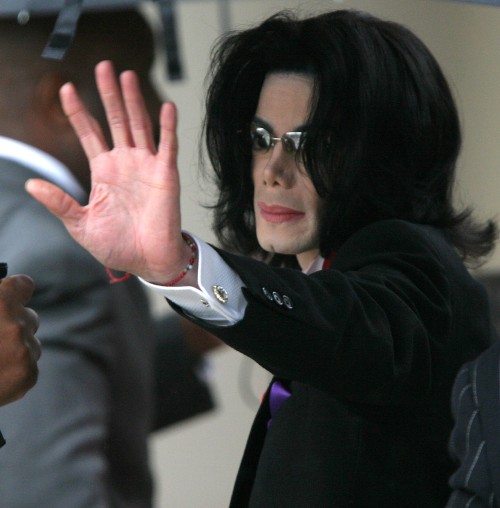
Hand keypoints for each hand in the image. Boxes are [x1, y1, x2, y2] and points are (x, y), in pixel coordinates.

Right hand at [0, 275, 39, 405]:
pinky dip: (13, 372)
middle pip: (29, 317)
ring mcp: (24, 351)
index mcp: (0, 304)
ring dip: (15, 350)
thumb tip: (0, 294)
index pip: (23, 285)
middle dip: (13, 325)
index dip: (14, 291)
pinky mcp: (27, 374)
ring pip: (29, 344)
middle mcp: (16, 325)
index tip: (8, 298)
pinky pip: (28, 367)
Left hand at [25, 61, 192, 283]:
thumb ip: (59, 202)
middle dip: (107, 94)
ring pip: (138, 125)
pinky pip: (167, 145)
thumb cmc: (117, 246)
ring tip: (126, 75)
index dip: (78, 112)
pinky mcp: (166, 174)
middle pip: (114, 120)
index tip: (66, 89)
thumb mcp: (80, 225)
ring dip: (133, 101)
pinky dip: (167, 126)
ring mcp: (146, 166)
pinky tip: (165, 107)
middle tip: (103, 66)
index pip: (89, 133)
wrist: (148, 261)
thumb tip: (31, 185)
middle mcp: (125, 163)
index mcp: (103, 172)